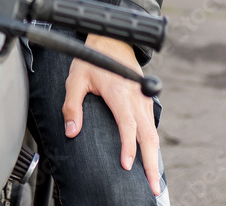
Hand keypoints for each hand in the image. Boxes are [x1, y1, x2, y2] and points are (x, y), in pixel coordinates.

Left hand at [62, 34, 160, 196]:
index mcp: (119, 92)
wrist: (111, 40)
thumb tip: (71, 132)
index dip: (129, 146)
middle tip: (153, 187)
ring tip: (153, 180)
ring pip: (153, 131)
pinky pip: (152, 124)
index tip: (127, 166)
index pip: (127, 124)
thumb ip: (71, 105)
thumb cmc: (92, 58)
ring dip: (154, 156)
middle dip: (151, 162)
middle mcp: (136, 96)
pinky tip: (150, 158)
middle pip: (148, 134)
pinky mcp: (146, 99)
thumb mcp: (75, 78)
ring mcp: (143, 98)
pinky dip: (153, 143)